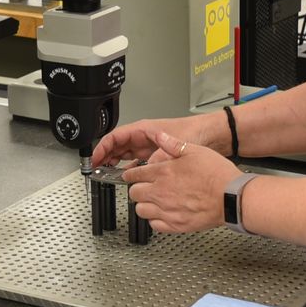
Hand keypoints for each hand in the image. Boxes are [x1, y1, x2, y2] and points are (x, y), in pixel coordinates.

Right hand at [89, 111, 226, 168]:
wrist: (210, 135)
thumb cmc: (193, 131)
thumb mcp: (172, 146)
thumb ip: (156, 158)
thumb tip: (145, 170)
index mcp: (143, 130)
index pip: (116, 137)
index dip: (102, 147)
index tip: (95, 158)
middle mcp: (144, 137)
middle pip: (117, 145)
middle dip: (105, 156)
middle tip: (97, 169)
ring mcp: (149, 146)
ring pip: (125, 153)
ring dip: (115, 163)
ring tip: (108, 173)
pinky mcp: (155, 155)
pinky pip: (136, 161)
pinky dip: (129, 168)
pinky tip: (127, 176)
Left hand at [121, 131, 239, 234]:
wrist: (231, 197)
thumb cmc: (216, 174)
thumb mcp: (195, 151)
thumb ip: (173, 144)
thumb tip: (160, 136)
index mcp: (163, 173)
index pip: (134, 175)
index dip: (130, 175)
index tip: (131, 176)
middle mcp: (161, 193)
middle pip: (134, 193)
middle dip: (136, 189)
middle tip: (144, 187)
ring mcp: (167, 211)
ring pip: (141, 210)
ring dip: (144, 205)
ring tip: (153, 201)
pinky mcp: (176, 225)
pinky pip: (154, 225)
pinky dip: (155, 220)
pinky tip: (163, 214)